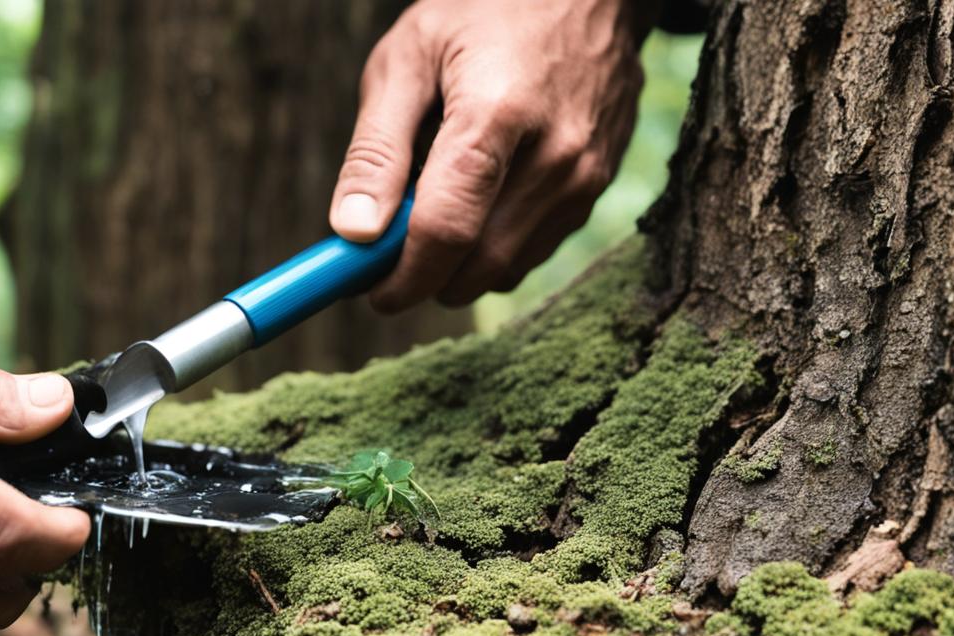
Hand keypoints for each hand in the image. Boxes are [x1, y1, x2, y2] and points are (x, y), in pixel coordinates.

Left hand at [330, 0, 649, 310]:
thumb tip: (352, 234)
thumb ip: (376, 150)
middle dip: (425, 278)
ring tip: (430, 212)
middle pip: (478, 264)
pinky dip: (495, 247)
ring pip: (508, 268)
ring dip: (459, 267)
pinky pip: (536, 248)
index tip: (368, 290)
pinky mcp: (600, 184)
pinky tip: (476, 201)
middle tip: (386, 258)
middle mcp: (555, 156)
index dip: (401, 276)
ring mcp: (586, 175)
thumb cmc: (484, 9)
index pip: (445, 230)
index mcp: (497, 115)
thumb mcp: (408, 59)